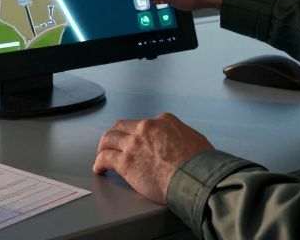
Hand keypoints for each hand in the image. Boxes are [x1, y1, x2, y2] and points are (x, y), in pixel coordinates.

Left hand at [92, 112, 214, 203]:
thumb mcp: (195, 139)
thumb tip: (183, 144)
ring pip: (109, 139)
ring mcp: (133, 144)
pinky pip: (105, 158)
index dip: (137, 133)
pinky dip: (99, 163)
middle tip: (112, 143)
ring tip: (101, 154)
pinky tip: (99, 168)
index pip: (143, 123)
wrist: (194, 178)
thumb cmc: (200, 164)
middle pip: (121, 126)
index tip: (136, 141)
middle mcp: (145, 128)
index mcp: (163, 121)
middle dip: (115, 134)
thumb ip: (182, 137)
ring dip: (103, 146)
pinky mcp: (125, 162)